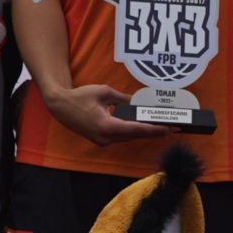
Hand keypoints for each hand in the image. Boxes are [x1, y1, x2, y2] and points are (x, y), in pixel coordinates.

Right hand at [42, 81, 171, 144]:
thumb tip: (139, 102)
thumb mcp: (104, 92)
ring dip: (145, 133)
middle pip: (135, 136)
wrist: (59, 106)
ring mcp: (102, 141)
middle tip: (174, 127)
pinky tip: (145, 127)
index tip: (169, 128)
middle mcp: (105, 137)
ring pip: (129, 138)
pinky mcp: (101, 139)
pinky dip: (134, 132)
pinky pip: (121, 137)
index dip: (154, 129)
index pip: (136, 129)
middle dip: (155, 132)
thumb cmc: (79, 97)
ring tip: (164, 127)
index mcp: (106, 126)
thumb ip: (123, 98)